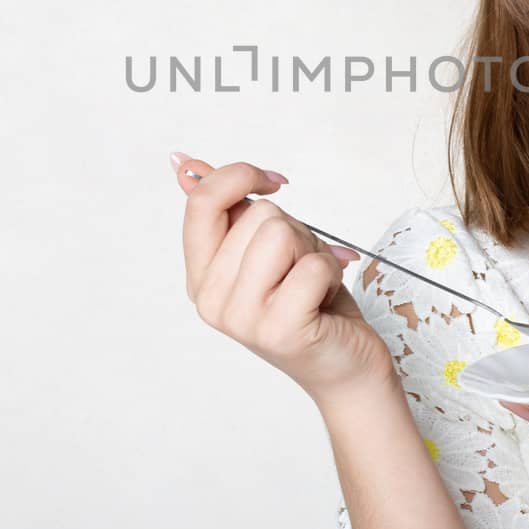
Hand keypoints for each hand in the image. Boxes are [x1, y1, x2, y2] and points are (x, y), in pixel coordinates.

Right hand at [173, 154, 395, 405]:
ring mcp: (241, 318)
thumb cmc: (309, 302)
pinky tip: (324, 299)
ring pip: (281, 234)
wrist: (345, 364)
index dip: (242, 176)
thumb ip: (227, 209)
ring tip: (311, 283)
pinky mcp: (278, 330)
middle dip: (294, 230)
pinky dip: (331, 273)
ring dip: (312, 251)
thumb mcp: (265, 248)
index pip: (202, 202)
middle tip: (300, 267)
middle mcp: (211, 299)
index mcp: (200, 276)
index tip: (273, 182)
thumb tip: (183, 164)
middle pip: (258, 214)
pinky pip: (311, 266)